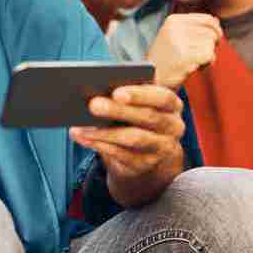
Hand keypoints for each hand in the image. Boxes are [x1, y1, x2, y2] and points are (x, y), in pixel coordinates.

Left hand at [70, 85, 184, 202]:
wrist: (149, 154)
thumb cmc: (138, 117)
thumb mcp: (140, 103)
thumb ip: (127, 94)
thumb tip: (97, 88)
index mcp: (171, 104)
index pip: (162, 97)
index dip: (140, 95)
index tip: (117, 92)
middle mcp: (172, 126)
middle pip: (147, 117)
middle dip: (118, 110)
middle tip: (92, 105)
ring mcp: (160, 148)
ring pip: (133, 138)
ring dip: (105, 132)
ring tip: (80, 126)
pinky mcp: (145, 164)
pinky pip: (121, 155)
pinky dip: (99, 145)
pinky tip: (82, 137)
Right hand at [144, 13, 221, 87]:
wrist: (150, 81)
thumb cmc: (166, 60)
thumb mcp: (175, 37)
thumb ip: (195, 27)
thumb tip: (216, 21)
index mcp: (173, 20)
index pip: (208, 19)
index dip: (215, 31)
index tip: (211, 42)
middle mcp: (175, 28)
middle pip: (212, 32)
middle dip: (210, 46)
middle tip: (197, 56)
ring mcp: (178, 43)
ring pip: (211, 44)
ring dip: (207, 56)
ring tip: (192, 62)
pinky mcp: (183, 58)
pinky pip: (209, 56)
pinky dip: (207, 64)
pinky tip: (195, 68)